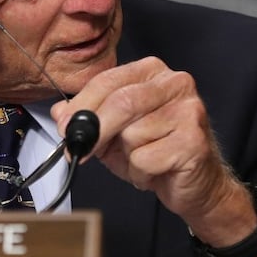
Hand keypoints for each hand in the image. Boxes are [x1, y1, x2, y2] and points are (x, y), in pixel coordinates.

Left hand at [51, 57, 256, 250]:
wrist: (197, 185)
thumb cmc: (157, 154)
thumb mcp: (114, 134)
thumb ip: (88, 119)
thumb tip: (59, 112)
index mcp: (153, 71)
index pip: (108, 80)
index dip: (81, 105)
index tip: (65, 127)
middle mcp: (175, 83)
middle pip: (120, 102)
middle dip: (95, 130)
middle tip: (81, 151)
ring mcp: (189, 109)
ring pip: (132, 133)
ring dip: (126, 157)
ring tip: (142, 160)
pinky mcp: (194, 139)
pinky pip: (145, 158)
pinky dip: (141, 172)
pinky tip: (157, 171)